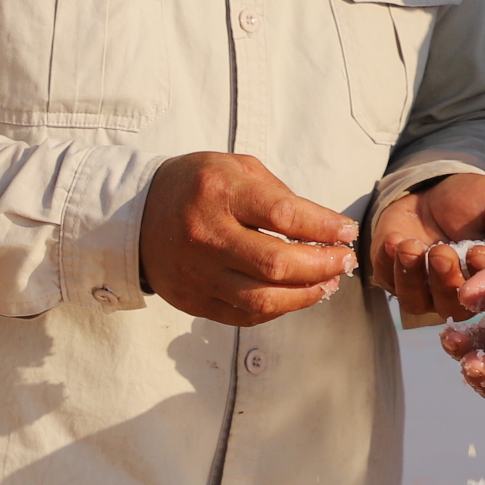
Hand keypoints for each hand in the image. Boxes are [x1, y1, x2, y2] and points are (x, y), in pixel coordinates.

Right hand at [141, 151, 358, 325]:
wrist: (137, 214)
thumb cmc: (198, 185)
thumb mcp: (236, 169)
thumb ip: (279, 196)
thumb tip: (326, 230)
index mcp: (219, 192)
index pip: (283, 216)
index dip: (323, 227)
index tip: (347, 232)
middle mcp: (205, 234)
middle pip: (276, 264)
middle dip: (322, 265)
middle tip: (345, 261)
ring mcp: (196, 272)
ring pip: (262, 298)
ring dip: (306, 294)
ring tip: (328, 283)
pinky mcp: (192, 300)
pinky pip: (245, 315)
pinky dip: (279, 308)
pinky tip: (298, 295)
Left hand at [368, 172, 484, 320]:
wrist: (436, 190)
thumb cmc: (475, 201)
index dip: (482, 278)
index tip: (478, 252)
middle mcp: (456, 294)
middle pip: (450, 305)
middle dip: (445, 280)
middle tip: (442, 252)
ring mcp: (423, 289)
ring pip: (416, 300)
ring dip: (412, 277)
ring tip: (412, 246)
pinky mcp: (393, 276)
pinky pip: (388, 280)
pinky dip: (388, 263)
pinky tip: (393, 240)